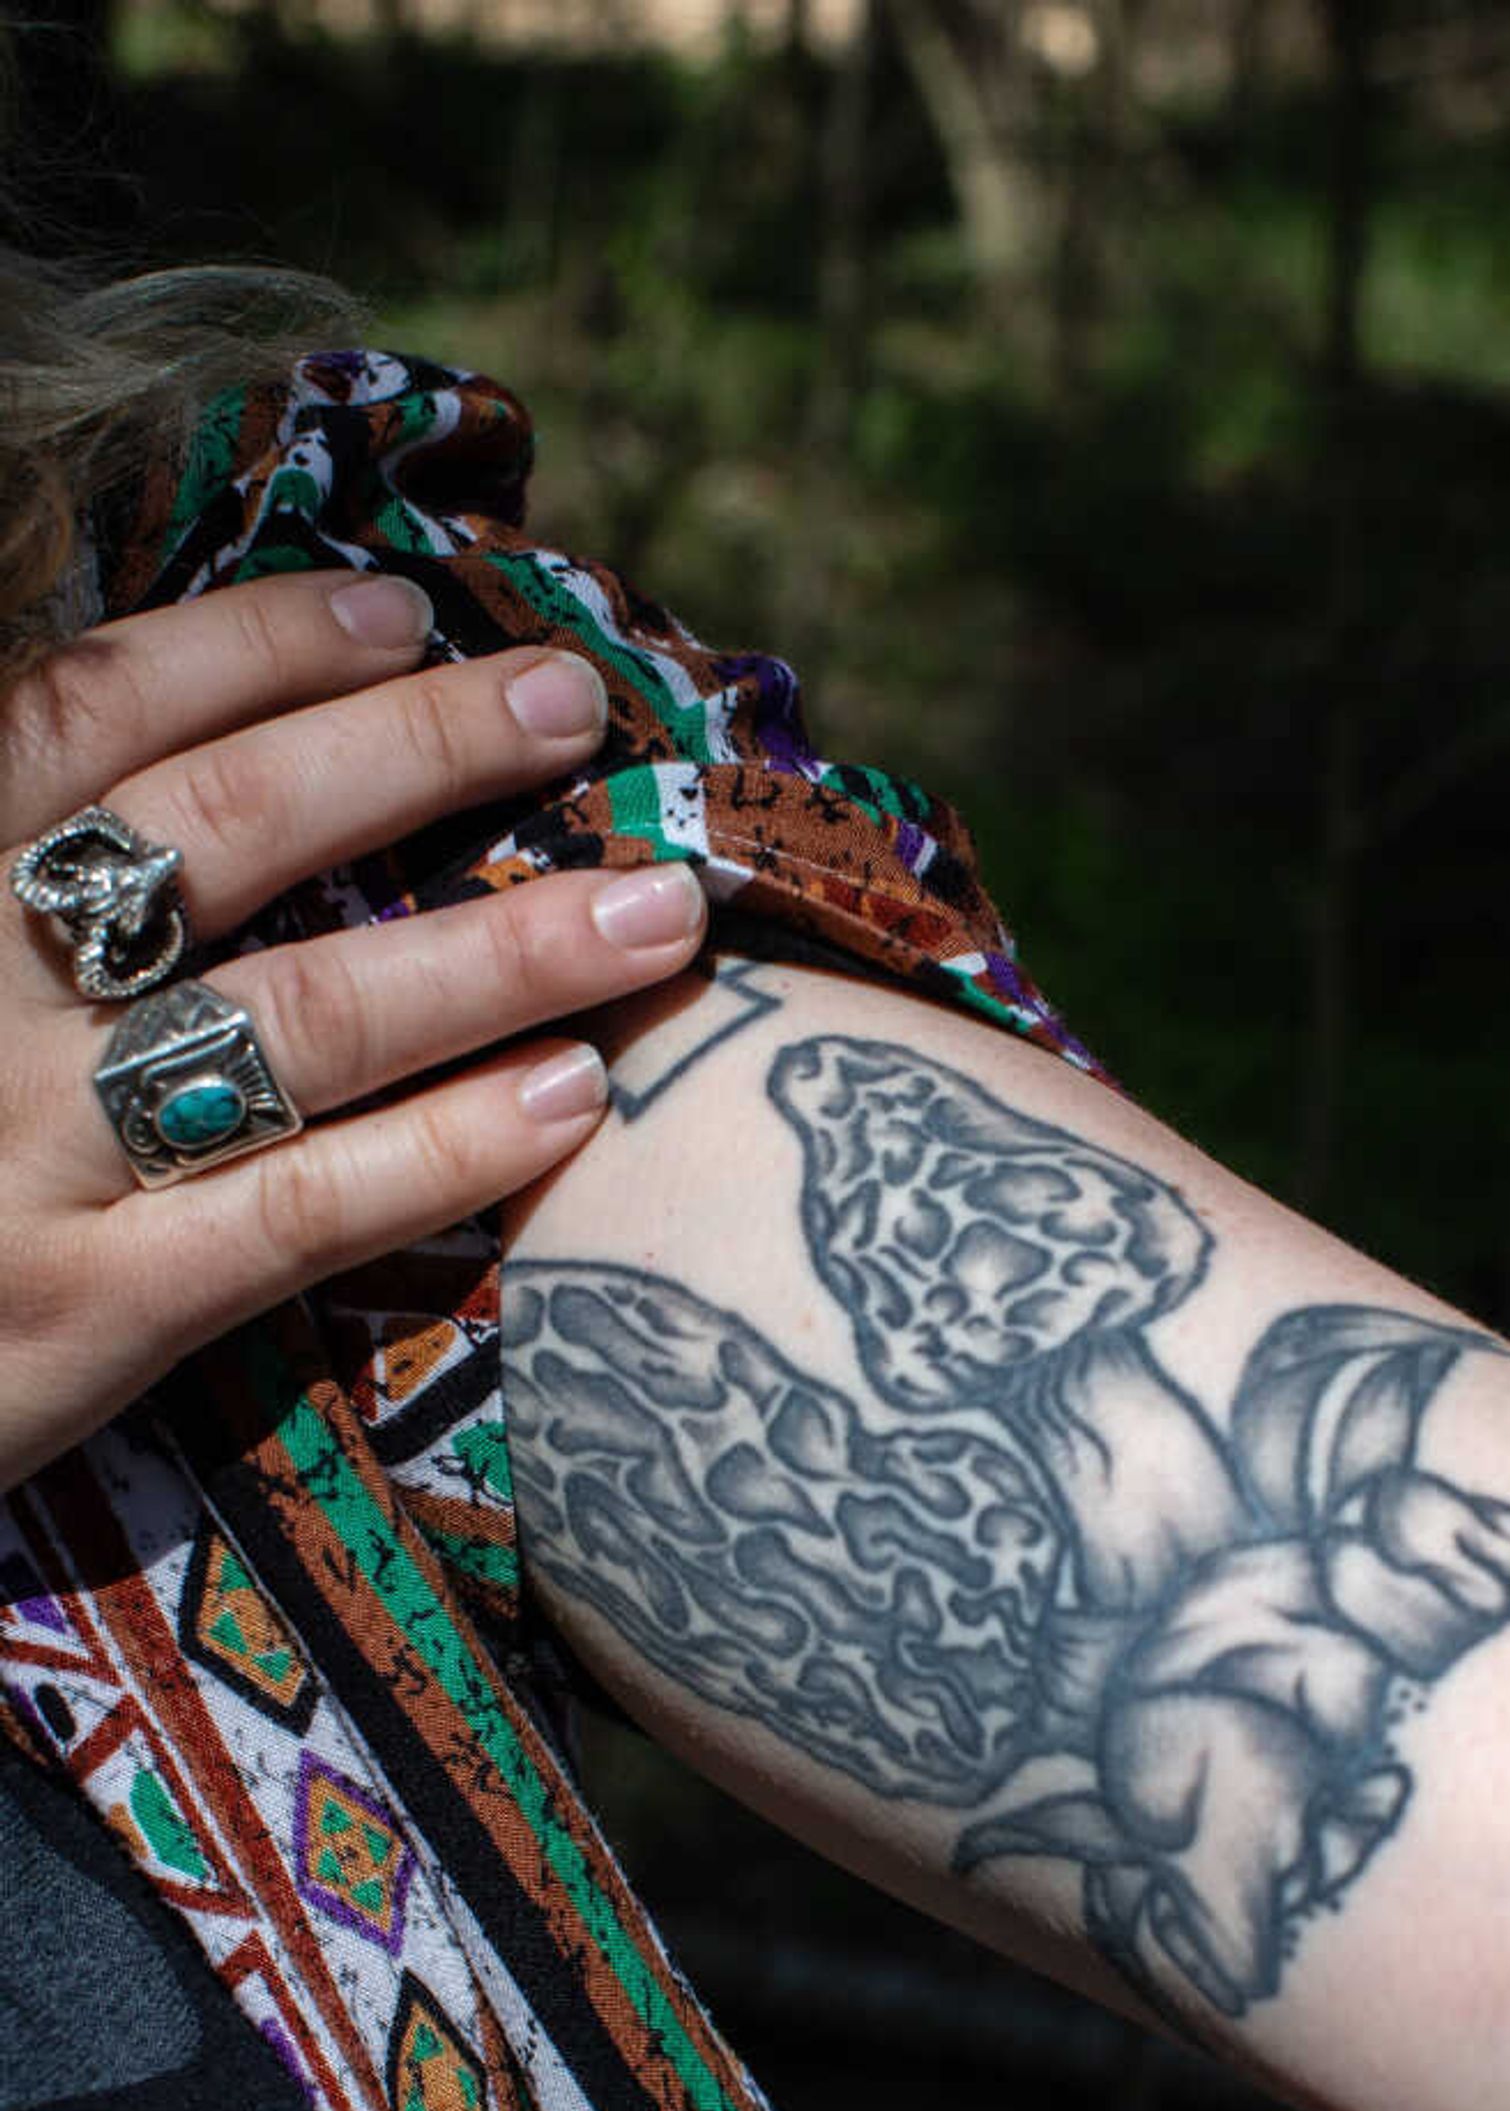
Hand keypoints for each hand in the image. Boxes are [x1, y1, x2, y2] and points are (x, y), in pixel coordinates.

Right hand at [0, 567, 705, 1492]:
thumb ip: (14, 865)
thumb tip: (167, 771)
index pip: (90, 708)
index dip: (259, 645)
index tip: (403, 612)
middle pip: (226, 828)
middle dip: (420, 751)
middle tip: (572, 704)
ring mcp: (27, 1150)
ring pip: (294, 1015)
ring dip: (496, 949)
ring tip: (657, 911)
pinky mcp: (82, 1310)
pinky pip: (295, 1208)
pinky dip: (444, 1148)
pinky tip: (573, 1095)